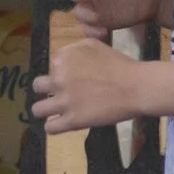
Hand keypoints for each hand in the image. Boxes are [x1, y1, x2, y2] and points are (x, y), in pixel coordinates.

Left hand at [31, 36, 151, 133]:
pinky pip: (50, 128)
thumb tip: (62, 59)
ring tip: (54, 111)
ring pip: (38, 109)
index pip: (50, 67)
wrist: (136, 86)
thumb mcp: (93, 45)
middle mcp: (58, 78)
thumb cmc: (119, 64)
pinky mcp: (72, 120)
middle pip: (37, 86)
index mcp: (63, 59)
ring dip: (44, 110)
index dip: (60, 72)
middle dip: (46, 90)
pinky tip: (61, 123)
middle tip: (59, 94)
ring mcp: (64, 101)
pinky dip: (54, 127)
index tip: (73, 77)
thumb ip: (73, 50)